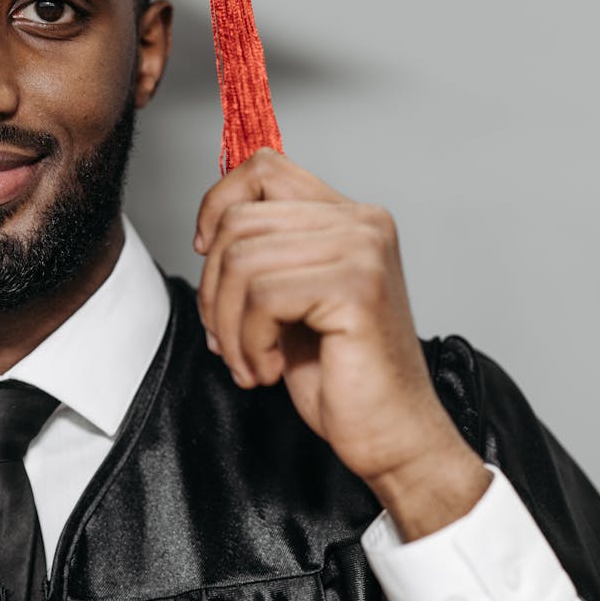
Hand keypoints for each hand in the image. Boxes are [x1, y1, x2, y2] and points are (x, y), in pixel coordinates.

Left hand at [196, 150, 489, 537]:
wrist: (392, 433)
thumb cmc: (343, 375)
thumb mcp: (292, 299)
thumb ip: (267, 253)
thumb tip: (210, 229)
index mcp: (349, 218)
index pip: (264, 168)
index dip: (218, 205)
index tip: (207, 254)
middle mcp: (362, 223)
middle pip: (240, 223)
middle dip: (213, 290)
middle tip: (229, 339)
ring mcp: (363, 251)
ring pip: (242, 262)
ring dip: (228, 325)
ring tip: (251, 360)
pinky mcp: (356, 288)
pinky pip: (262, 297)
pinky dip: (249, 342)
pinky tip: (270, 367)